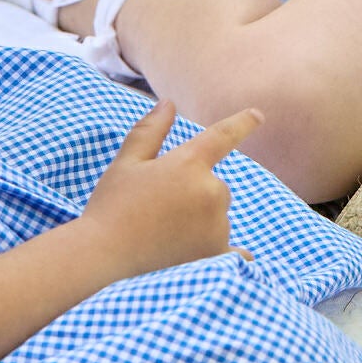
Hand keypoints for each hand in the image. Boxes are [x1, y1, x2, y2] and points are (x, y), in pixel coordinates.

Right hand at [77, 103, 262, 278]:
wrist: (103, 259)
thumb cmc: (111, 207)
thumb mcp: (126, 163)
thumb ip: (150, 131)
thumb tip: (168, 103)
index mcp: (189, 164)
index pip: (223, 136)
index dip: (242, 123)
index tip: (257, 115)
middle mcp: (210, 191)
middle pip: (215, 185)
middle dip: (195, 193)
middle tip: (158, 209)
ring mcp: (216, 224)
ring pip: (218, 215)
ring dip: (200, 221)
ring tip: (162, 234)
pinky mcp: (217, 253)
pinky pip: (234, 249)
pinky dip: (227, 251)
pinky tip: (215, 256)